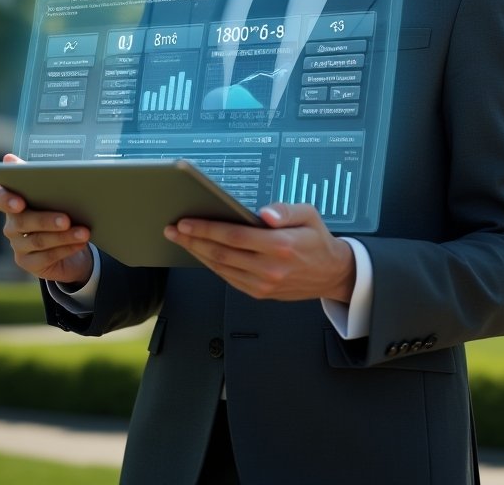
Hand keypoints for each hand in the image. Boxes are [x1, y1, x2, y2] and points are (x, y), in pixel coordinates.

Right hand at [0, 154, 92, 285]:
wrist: (69, 240)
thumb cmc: (59, 206)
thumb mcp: (53, 187)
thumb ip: (34, 172)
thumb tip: (8, 158)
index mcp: (11, 199)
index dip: (4, 199)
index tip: (19, 202)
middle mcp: (10, 223)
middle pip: (21, 221)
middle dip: (46, 220)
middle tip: (67, 219)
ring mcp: (17, 245)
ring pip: (37, 240)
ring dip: (63, 236)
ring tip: (84, 232)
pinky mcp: (27, 262)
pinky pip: (46, 257)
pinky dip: (65, 249)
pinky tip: (80, 243)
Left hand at [163, 203, 354, 302]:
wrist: (331, 273)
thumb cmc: (317, 239)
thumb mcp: (309, 214)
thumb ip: (286, 210)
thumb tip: (265, 214)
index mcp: (281, 246)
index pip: (235, 236)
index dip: (207, 228)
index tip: (186, 221)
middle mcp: (270, 268)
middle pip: (221, 253)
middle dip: (193, 240)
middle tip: (173, 229)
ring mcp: (263, 285)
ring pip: (221, 268)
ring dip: (197, 253)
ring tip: (181, 239)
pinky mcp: (260, 293)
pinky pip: (228, 278)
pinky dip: (211, 266)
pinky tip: (201, 253)